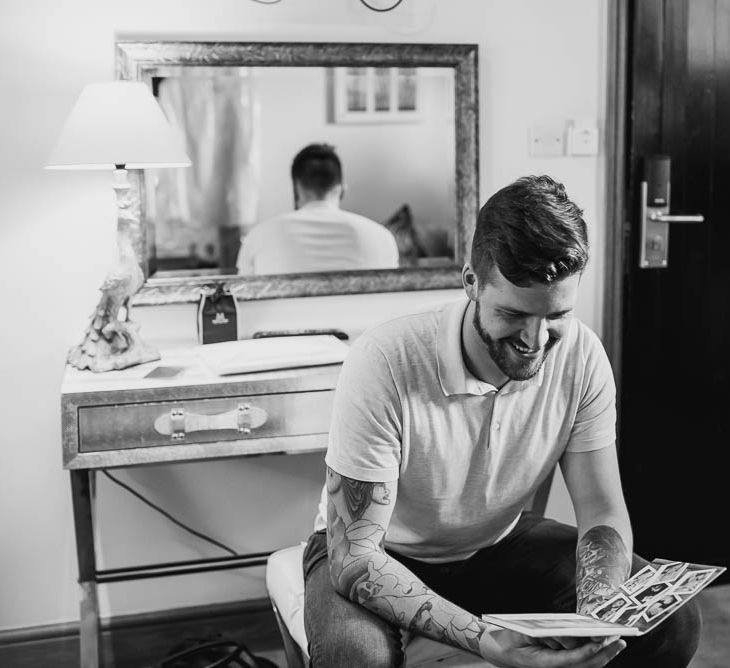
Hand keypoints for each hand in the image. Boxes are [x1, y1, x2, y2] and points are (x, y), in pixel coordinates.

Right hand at [479, 628, 625, 666]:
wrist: (495, 649)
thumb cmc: (508, 640)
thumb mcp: (523, 635)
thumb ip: (545, 637)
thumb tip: (566, 637)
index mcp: (544, 664)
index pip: (572, 660)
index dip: (588, 651)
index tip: (601, 641)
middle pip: (585, 665)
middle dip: (603, 653)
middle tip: (619, 640)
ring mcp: (556, 667)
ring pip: (585, 665)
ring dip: (601, 655)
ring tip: (615, 640)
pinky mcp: (557, 663)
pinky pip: (578, 661)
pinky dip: (591, 654)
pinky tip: (602, 645)